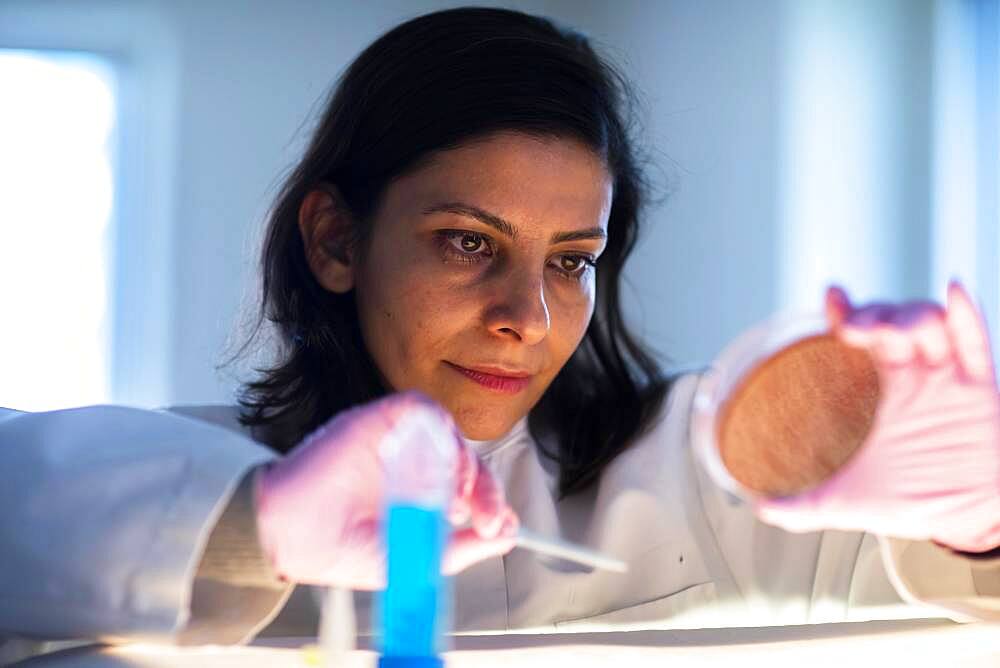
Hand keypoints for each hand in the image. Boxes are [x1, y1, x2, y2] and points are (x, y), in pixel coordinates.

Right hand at [253, 391, 517, 587]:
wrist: (290, 537)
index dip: (489, 500)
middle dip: (484, 487)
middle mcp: (410, 461)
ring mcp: (394, 439)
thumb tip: (507, 535)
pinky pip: (419, 409)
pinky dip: (436, 431)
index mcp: (419, 491)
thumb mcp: (414, 558)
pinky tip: (436, 466)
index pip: (468, 483)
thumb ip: (461, 546)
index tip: (499, 526)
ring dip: (463, 462)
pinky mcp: (376, 419)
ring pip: (448, 431)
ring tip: (458, 498)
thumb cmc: (340, 549)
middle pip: (464, 456)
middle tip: (486, 518)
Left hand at [755, 281, 999, 552]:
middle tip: (853, 328)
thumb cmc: (907, 500)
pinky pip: (975, 345)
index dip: (845, 312)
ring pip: (928, 324)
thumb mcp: (842, 503)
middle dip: (873, 313)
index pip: (858, 337)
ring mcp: (945, 378)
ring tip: (890, 331)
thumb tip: (758, 508)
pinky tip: (953, 293)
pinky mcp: (979, 389)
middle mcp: (910, 376)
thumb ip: (797, 507)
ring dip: (909, 316)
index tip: (832, 298)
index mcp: (876, 391)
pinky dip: (966, 315)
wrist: (959, 522)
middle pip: (890, 321)